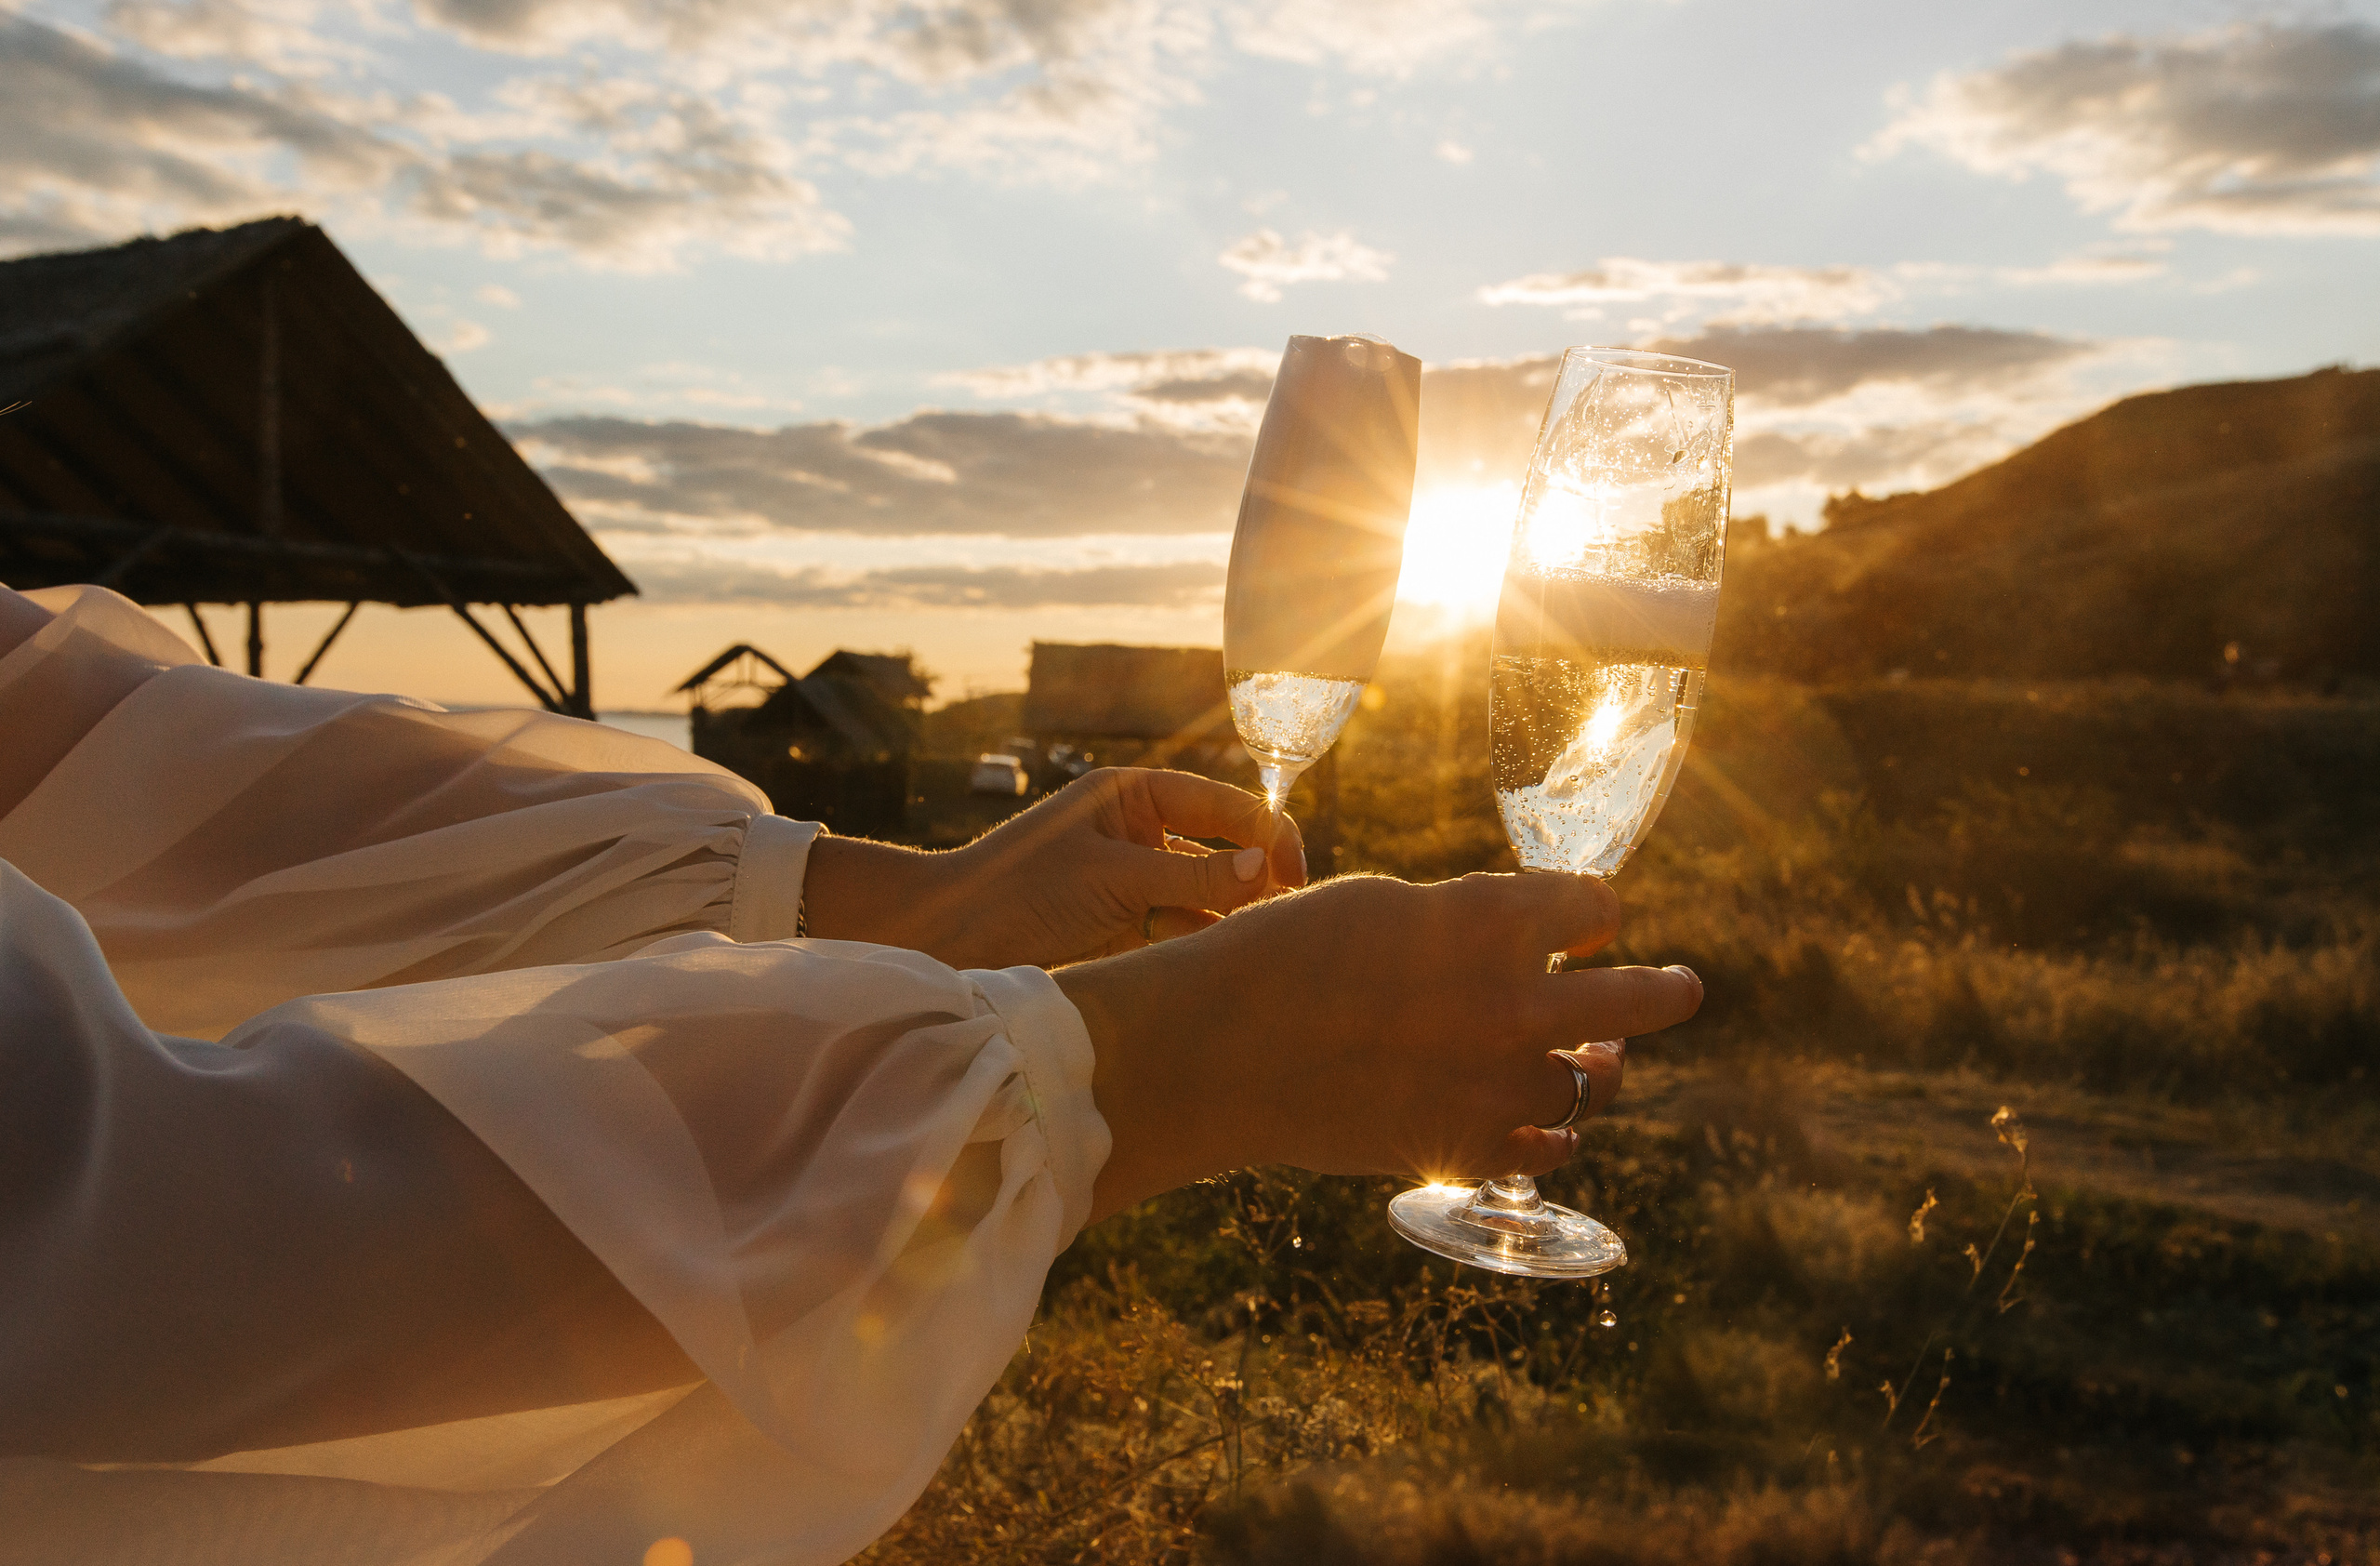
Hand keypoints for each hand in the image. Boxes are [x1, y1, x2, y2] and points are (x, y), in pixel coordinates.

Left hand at [800, 768, 1304, 970]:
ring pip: (1204, 895)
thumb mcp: (1113, 878)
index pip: (1222, 804)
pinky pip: (1178, 930)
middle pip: (1220, 850)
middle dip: (1257, 880)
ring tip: (1266, 948)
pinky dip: (1202, 946)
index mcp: (1132, 795)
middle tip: (1294, 917)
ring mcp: (1130, 879)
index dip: (1266, 834)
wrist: (948, 940)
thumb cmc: (1018, 889)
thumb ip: (1191, 873)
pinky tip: (1225, 967)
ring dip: (1232, 919)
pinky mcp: (1121, 924)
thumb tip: (1265, 871)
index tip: (1296, 873)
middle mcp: (1136, 831)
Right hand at [1055, 871, 1702, 1220]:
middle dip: (1666, 992)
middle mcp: (1517, 1002)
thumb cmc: (1284, 954)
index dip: (1590, 910)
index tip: (1587, 918)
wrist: (1221, 1049)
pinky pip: (1543, 1152)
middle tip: (1683, 989)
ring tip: (1596, 1068)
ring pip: (1587, 1085)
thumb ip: (1461, 921)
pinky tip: (1548, 1130)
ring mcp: (1498, 1085)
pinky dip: (1548, 1138)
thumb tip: (1507, 942)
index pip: (1594, 907)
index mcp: (1494, 920)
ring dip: (1592, 1071)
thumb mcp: (1383, 905)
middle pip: (1639, 1002)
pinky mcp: (1465, 1150)